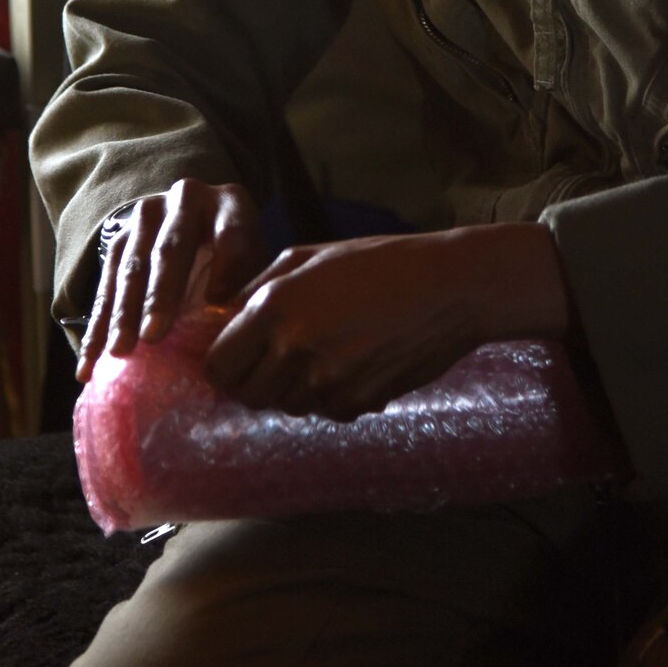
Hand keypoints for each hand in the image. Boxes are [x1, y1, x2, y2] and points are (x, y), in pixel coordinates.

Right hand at [76, 178, 263, 382]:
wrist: (199, 228)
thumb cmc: (237, 261)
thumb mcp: (254, 265)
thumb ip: (247, 291)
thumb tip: (231, 337)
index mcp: (230, 203)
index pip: (232, 232)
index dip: (227, 267)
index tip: (218, 304)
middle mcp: (186, 199)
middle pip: (172, 248)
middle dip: (160, 295)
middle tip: (154, 335)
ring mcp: (146, 215)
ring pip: (131, 266)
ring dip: (123, 313)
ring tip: (118, 352)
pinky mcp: (118, 238)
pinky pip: (104, 284)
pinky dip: (97, 325)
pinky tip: (90, 359)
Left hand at [205, 221, 570, 422]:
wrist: (449, 288)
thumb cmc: (379, 262)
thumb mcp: (308, 256)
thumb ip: (258, 288)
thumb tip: (225, 319)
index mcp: (276, 308)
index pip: (218, 366)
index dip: (223, 363)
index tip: (237, 355)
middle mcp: (295, 350)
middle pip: (247, 395)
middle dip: (254, 379)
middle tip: (274, 357)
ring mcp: (327, 383)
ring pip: (285, 405)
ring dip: (293, 387)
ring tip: (322, 351)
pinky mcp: (357, 403)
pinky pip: (325, 410)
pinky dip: (330, 394)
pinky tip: (353, 360)